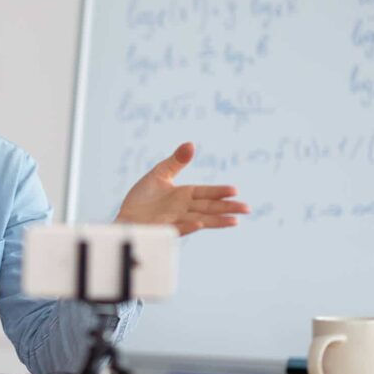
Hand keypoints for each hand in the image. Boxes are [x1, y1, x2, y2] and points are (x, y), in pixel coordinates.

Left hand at [115, 142, 249, 235]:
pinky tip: (199, 225)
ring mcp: (174, 220)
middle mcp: (183, 208)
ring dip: (216, 221)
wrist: (126, 217)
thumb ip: (176, 161)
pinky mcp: (163, 229)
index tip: (235, 190)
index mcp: (184, 195)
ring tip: (234, 221)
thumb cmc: (142, 198)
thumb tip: (191, 144)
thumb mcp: (159, 174)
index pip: (206, 193)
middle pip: (209, 208)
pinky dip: (188, 227)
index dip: (219, 192)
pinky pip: (177, 228)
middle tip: (247, 209)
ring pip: (200, 220)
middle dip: (227, 208)